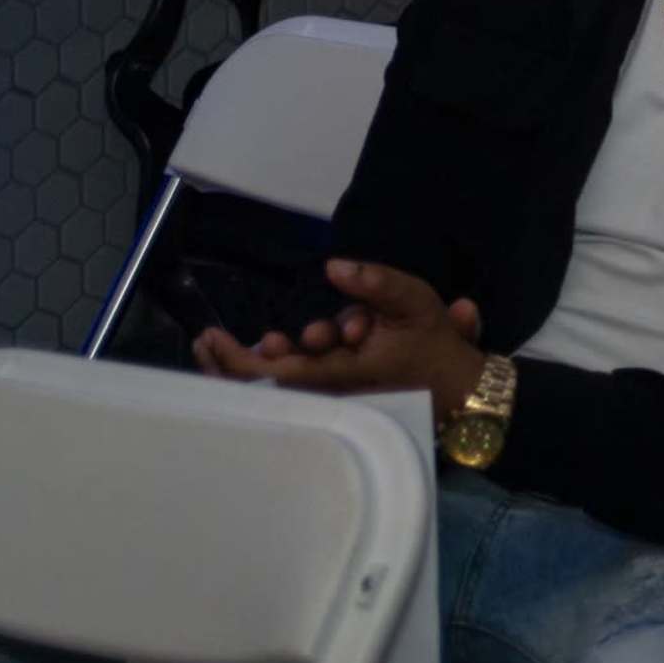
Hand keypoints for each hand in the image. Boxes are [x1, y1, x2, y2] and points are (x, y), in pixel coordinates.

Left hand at [197, 259, 491, 429]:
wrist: (458, 391)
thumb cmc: (433, 346)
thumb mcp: (414, 303)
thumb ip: (375, 283)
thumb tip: (333, 266)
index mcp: (334, 373)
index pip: (267, 375)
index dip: (232, 360)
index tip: (210, 336)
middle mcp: (322, 391)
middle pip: (259, 387)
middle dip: (228, 363)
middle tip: (205, 340)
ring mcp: (325, 396)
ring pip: (271, 388)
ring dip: (249, 364)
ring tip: (232, 342)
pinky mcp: (334, 395)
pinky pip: (289, 387)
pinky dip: (270, 371)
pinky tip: (269, 352)